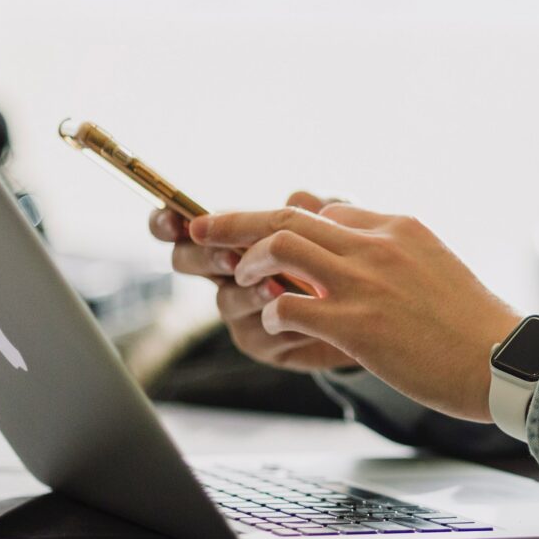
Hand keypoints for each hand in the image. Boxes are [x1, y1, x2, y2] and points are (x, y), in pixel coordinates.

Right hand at [150, 192, 357, 372]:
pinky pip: (257, 334)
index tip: (173, 219)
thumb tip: (299, 197)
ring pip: (225, 300)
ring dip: (248, 293)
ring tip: (275, 287)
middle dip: (204, 257)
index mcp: (234, 236)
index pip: (185, 225)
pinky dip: (280, 323)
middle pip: (187, 261)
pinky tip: (305, 318)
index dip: (167, 221)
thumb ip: (319, 209)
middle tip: (232, 257)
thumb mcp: (340, 226)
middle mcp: (228, 272)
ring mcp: (241, 308)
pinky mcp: (262, 341)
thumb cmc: (347, 259)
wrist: (371, 312)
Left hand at [193, 203, 522, 422]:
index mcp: (398, 228)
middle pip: (289, 214)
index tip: (263, 236)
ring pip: (280, 248)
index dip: (287, 222)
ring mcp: (365, 283)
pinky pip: (290, 305)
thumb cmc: (474, 327)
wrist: (502, 361)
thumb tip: (358, 253)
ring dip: (250, 263)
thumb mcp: (436, 268)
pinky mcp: (357, 325)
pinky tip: (277, 325)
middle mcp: (377, 245)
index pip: (327, 209)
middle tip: (201, 227)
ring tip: (243, 281)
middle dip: (235, 219)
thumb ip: (394, 254)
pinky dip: (272, 313)